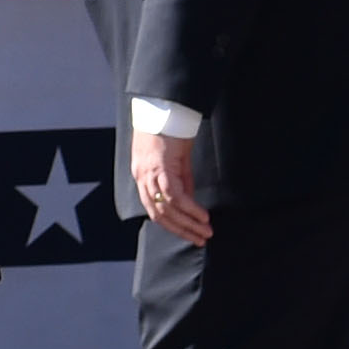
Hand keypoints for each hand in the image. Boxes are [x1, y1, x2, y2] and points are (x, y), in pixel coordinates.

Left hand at [131, 130, 210, 245]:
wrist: (162, 108)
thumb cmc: (168, 130)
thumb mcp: (175, 160)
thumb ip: (180, 181)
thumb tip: (189, 202)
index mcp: (142, 177)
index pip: (153, 210)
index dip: (171, 226)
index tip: (188, 235)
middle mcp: (142, 178)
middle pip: (159, 215)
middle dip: (181, 230)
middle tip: (200, 240)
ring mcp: (149, 174)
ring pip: (168, 208)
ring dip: (189, 223)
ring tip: (206, 231)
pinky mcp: (161, 167)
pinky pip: (175, 195)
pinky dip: (190, 208)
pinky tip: (202, 216)